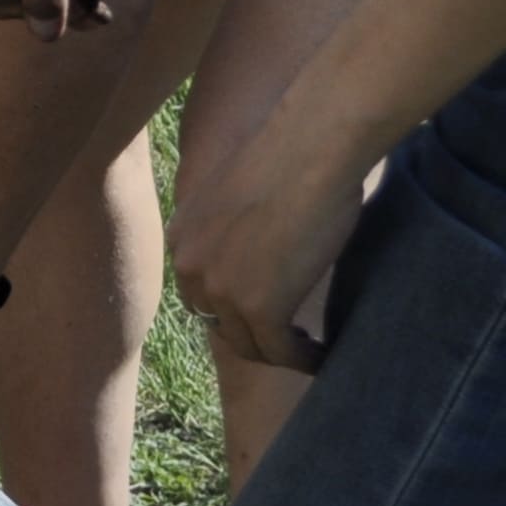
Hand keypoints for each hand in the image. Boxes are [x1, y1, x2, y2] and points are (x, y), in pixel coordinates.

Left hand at [169, 110, 372, 371]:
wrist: (311, 146)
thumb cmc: (291, 153)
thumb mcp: (239, 195)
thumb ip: (234, 227)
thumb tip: (260, 248)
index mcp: (182, 237)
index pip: (200, 293)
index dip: (232, 308)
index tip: (265, 311)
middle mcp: (190, 266)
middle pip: (219, 323)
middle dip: (252, 333)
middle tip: (288, 336)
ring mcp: (222, 290)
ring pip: (248, 345)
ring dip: (279, 352)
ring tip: (308, 350)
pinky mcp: (259, 307)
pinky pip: (279, 352)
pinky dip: (303, 360)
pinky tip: (323, 355)